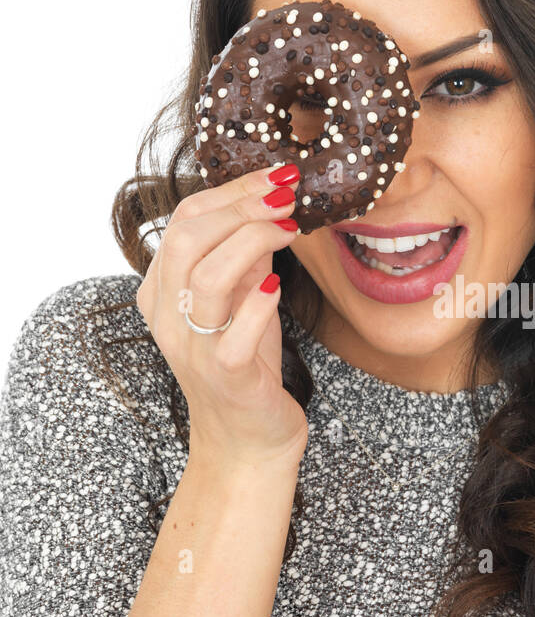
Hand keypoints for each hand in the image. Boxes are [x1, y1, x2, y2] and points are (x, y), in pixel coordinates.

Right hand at [136, 164, 309, 467]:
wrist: (248, 440)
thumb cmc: (246, 365)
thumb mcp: (241, 298)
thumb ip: (245, 255)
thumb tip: (271, 202)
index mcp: (162, 290)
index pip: (186, 219)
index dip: (234, 190)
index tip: (278, 176)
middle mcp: (167, 316)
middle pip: (189, 237)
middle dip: (244, 206)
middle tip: (288, 196)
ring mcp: (192, 347)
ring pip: (208, 275)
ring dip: (255, 241)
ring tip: (291, 230)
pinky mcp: (225, 377)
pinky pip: (235, 333)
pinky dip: (259, 303)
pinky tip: (278, 286)